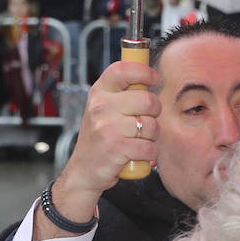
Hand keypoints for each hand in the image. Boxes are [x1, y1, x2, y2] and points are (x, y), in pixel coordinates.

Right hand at [40, 59, 160, 240]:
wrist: (84, 170)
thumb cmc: (101, 138)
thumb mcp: (105, 110)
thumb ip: (123, 94)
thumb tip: (150, 76)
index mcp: (99, 93)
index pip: (123, 70)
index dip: (144, 72)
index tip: (155, 79)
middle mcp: (101, 106)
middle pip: (148, 100)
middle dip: (154, 114)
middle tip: (143, 123)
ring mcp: (107, 126)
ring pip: (152, 126)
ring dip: (151, 138)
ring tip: (135, 141)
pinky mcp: (115, 147)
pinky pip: (149, 148)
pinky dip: (149, 155)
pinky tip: (136, 155)